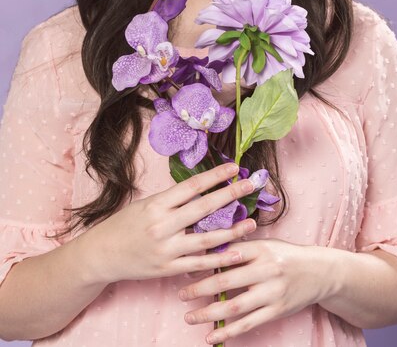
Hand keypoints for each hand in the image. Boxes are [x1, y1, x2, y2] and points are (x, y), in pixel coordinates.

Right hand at [83, 163, 256, 284]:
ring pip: (207, 238)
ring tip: (253, 222)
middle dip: (230, 195)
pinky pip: (200, 264)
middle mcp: (163, 225)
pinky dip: (220, 259)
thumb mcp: (145, 205)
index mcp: (157, 204)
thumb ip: (172, 200)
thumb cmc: (124, 225)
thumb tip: (202, 190)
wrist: (102, 255)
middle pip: (204, 208)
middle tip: (251, 184)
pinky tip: (238, 252)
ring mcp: (167, 249)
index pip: (192, 186)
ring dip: (233, 230)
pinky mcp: (168, 269)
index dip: (215, 176)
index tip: (234, 167)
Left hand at [178, 239, 337, 343]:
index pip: (228, 253)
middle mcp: (266, 269)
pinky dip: (228, 332)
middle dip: (200, 289)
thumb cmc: (285, 255)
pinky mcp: (277, 311)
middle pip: (227, 281)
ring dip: (208, 313)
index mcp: (261, 248)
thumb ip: (240, 247)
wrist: (319, 272)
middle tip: (181, 294)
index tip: (185, 265)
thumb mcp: (265, 243)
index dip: (205, 260)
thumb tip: (206, 252)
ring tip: (190, 317)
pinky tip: (211, 337)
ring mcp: (272, 292)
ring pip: (234, 306)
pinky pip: (248, 324)